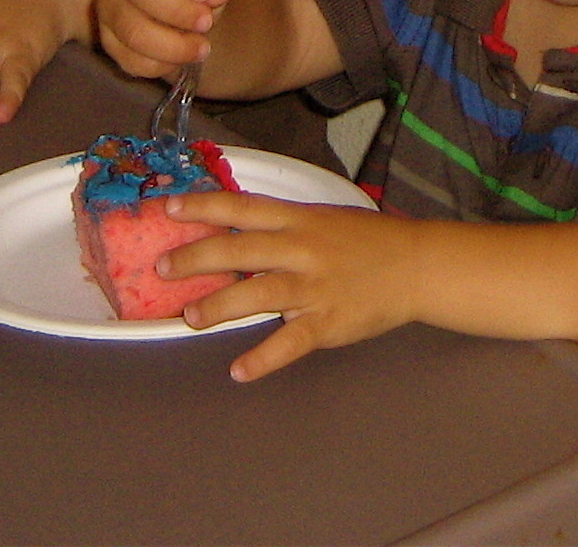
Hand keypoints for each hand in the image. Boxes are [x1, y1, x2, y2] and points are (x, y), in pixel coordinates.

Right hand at [96, 0, 236, 78]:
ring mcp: (108, 4)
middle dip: (178, 10)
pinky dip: (160, 64)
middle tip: (207, 23)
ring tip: (201, 48)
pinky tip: (180, 61)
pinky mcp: (107, 39)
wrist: (168, 11)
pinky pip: (129, 58)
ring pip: (131, 28)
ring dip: (171, 45)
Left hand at [158, 190, 417, 381]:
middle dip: (196, 258)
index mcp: (297, 219)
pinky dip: (264, 358)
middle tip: (162, 267)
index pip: (242, 208)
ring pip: (258, 293)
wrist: (416, 265)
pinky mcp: (328, 321)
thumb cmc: (365, 240)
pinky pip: (290, 342)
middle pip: (239, 250)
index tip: (168, 208)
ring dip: (220, 306)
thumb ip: (282, 224)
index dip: (203, 207)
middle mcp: (301, 248)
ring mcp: (314, 286)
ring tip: (191, 316)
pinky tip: (239, 370)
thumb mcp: (322, 218)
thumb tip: (234, 228)